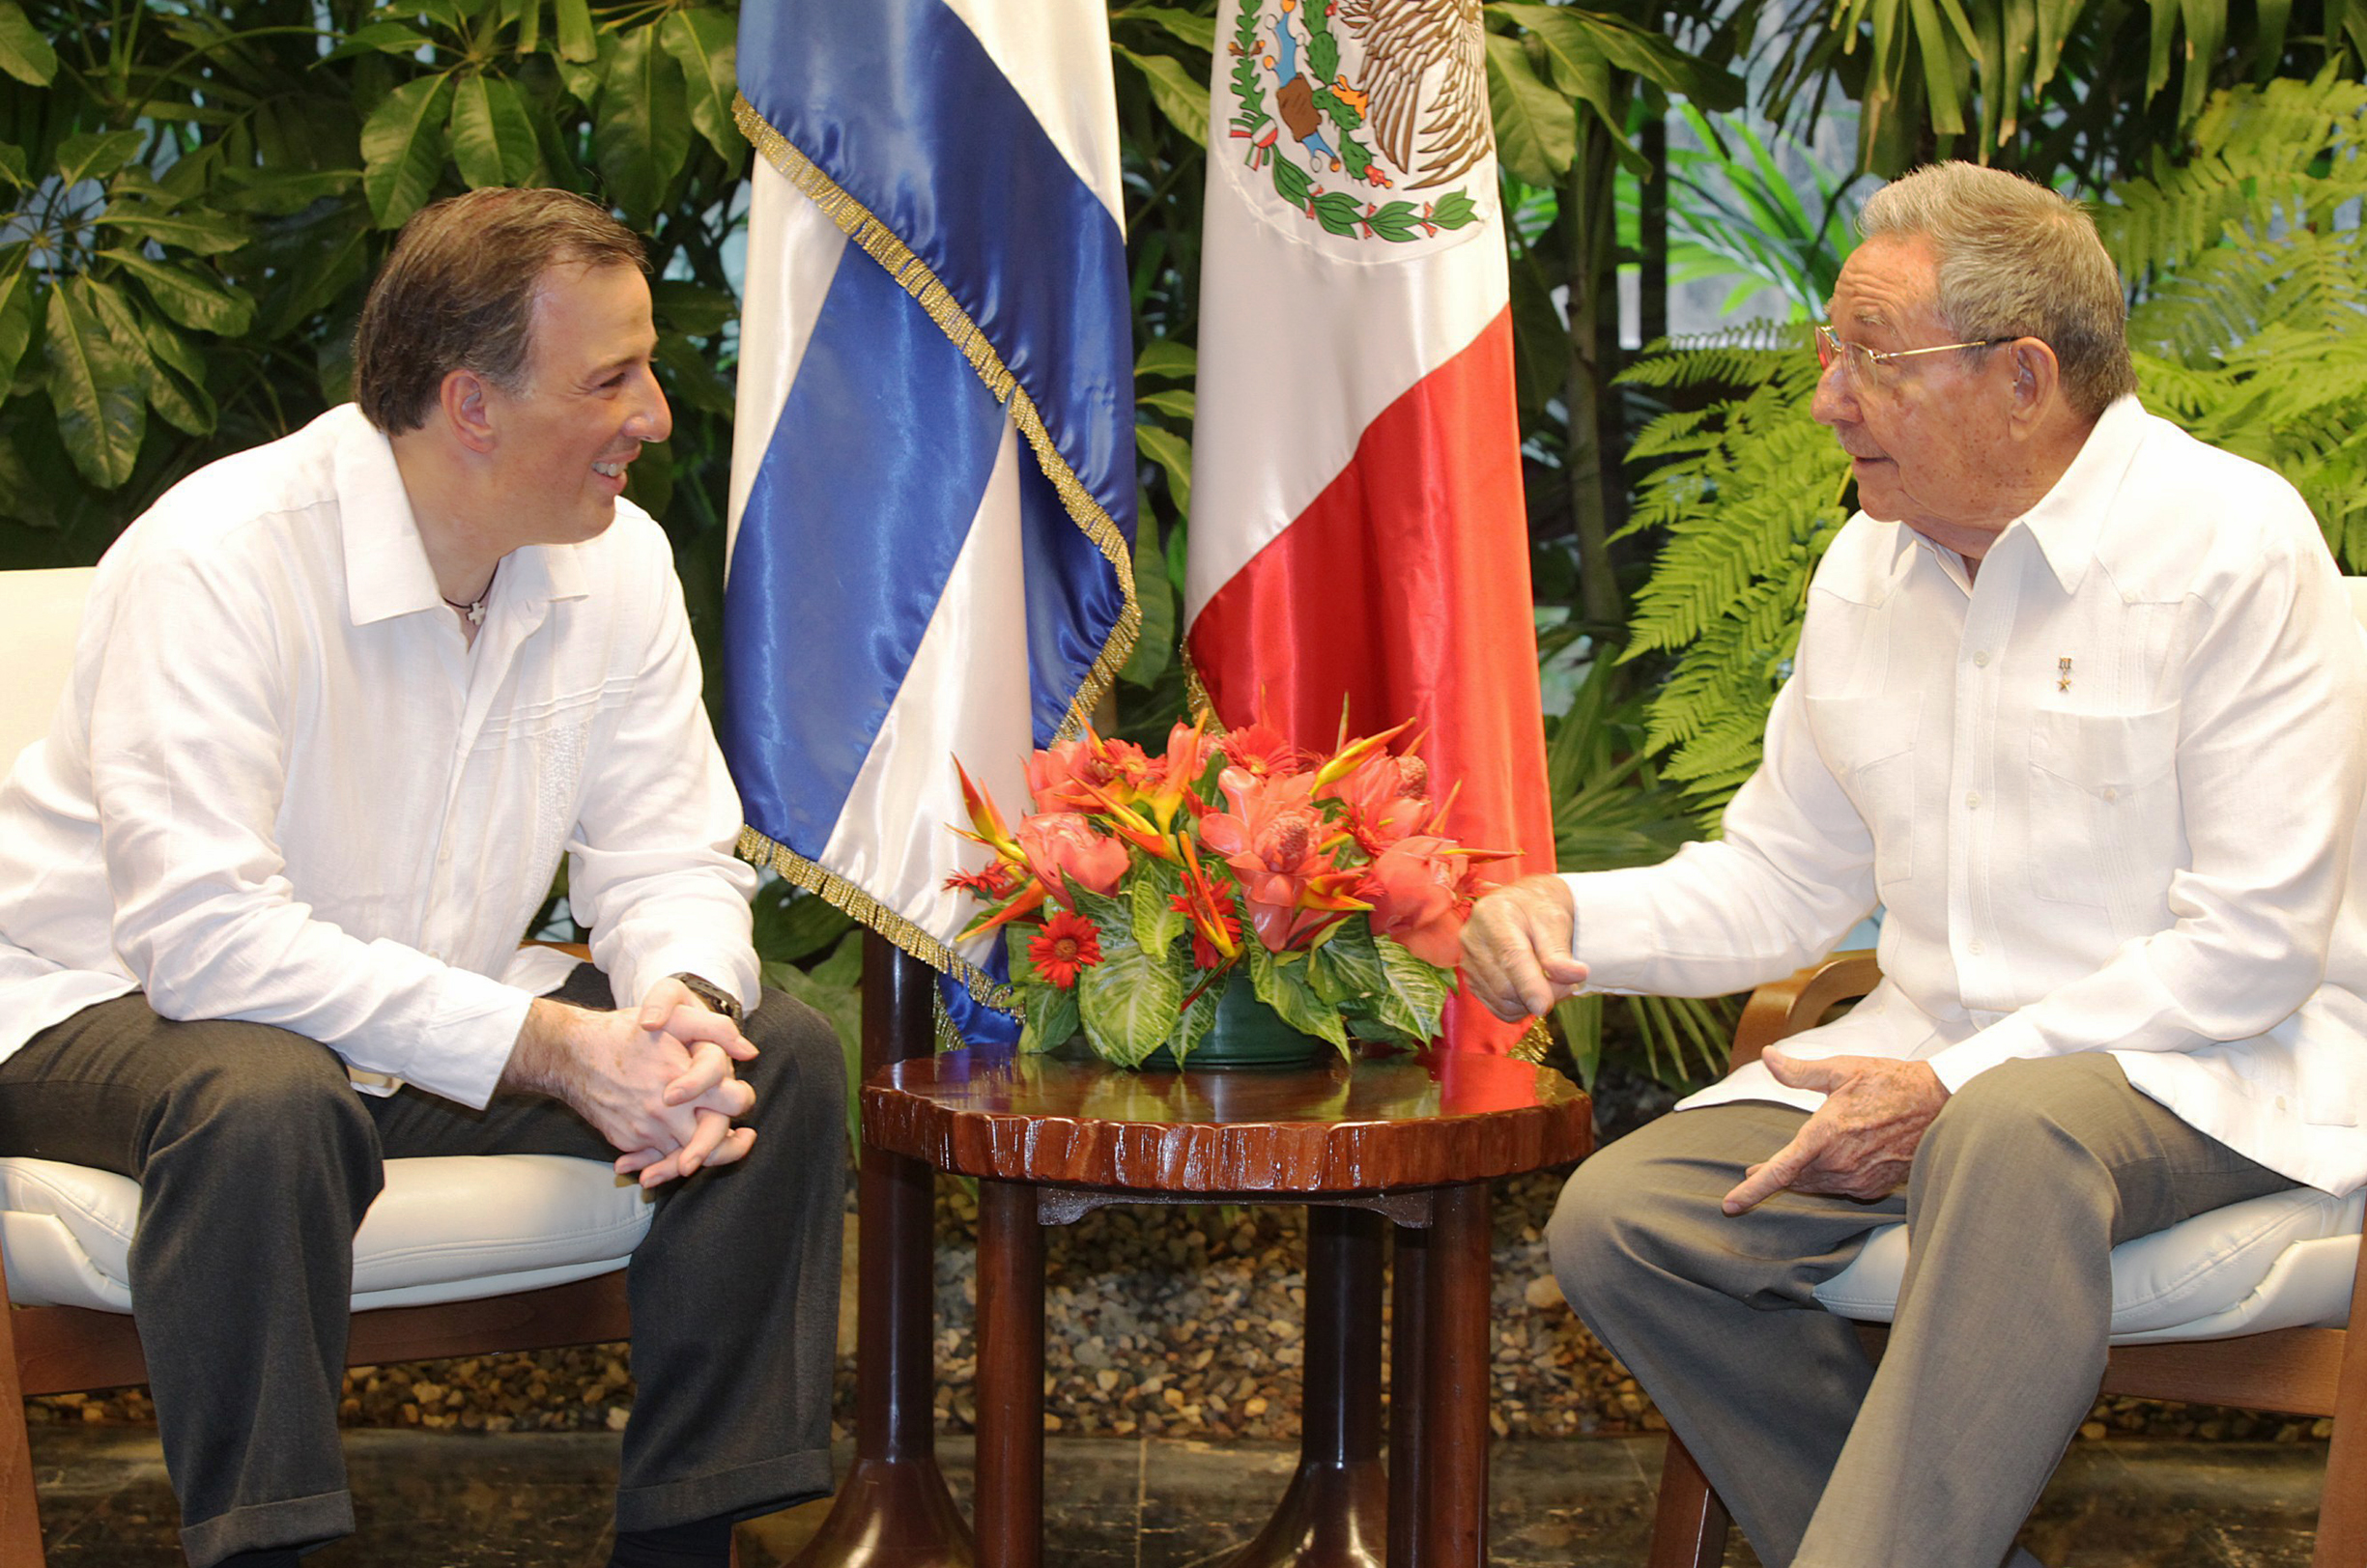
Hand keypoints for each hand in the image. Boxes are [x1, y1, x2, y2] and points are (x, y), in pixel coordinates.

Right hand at [502, 981, 758, 1188]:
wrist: (570, 1054)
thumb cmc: (625, 1032)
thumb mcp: (673, 1018)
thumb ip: (715, 1030)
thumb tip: (750, 1053)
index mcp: (684, 1080)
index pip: (732, 1104)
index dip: (742, 1101)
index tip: (741, 1098)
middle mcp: (666, 1112)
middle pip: (712, 1143)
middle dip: (731, 1145)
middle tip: (744, 1138)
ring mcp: (644, 1131)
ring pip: (684, 1157)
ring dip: (701, 1154)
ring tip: (714, 1144)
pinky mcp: (626, 1142)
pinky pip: (656, 1158)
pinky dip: (669, 1159)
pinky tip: (679, 1152)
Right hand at [1460, 874, 1589, 1020]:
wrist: (1525, 905)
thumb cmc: (1541, 909)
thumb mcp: (1556, 920)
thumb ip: (1560, 951)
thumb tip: (1575, 975)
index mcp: (1492, 915)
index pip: (1510, 956)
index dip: (1528, 984)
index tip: (1545, 1005)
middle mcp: (1472, 938)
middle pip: (1504, 985)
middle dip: (1540, 994)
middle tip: (1567, 987)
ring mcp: (1468, 961)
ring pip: (1502, 1002)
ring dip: (1532, 1003)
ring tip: (1551, 985)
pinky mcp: (1471, 980)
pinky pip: (1499, 1008)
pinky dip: (1521, 1007)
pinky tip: (1533, 990)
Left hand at [1721, 1049, 1947, 1213]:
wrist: (1939, 1104)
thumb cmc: (1890, 1082)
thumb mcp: (1841, 1069)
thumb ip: (1799, 1071)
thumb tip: (1766, 1056)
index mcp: (1825, 1135)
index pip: (1780, 1170)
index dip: (1753, 1190)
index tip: (1730, 1205)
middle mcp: (1840, 1163)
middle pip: (1796, 1179)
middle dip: (1774, 1175)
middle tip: (1754, 1171)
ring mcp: (1859, 1179)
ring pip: (1817, 1185)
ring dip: (1800, 1178)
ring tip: (1785, 1169)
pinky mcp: (1875, 1187)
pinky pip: (1841, 1188)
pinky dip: (1828, 1179)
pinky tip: (1828, 1166)